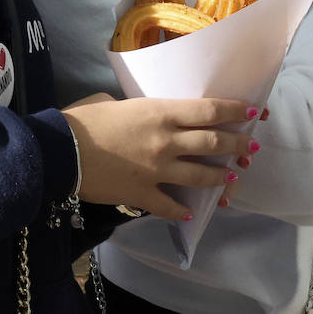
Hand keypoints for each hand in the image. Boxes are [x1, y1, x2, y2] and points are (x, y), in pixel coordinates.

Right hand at [61, 94, 256, 219]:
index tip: (252, 112)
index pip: (210, 111)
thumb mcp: (115, 101)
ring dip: (221, 177)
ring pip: (201, 175)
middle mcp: (167, 140)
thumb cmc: (84, 120)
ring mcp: (158, 170)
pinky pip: (170, 205)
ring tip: (233, 177)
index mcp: (162, 112)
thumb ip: (138, 108)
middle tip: (251, 148)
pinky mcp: (143, 194)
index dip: (235, 112)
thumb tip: (141, 112)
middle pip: (214, 143)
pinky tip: (190, 212)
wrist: (61, 152)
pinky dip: (182, 210)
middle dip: (238, 145)